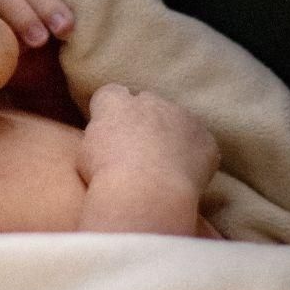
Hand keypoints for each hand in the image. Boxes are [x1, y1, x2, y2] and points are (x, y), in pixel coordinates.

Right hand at [79, 86, 219, 193]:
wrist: (145, 194)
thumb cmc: (106, 178)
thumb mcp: (85, 153)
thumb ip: (98, 136)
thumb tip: (107, 138)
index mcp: (115, 103)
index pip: (112, 94)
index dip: (112, 113)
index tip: (112, 133)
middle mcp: (150, 101)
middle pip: (148, 104)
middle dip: (145, 122)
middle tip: (139, 154)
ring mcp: (182, 117)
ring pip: (178, 123)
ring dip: (172, 138)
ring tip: (163, 171)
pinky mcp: (205, 139)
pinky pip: (200, 145)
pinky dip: (195, 158)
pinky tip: (184, 180)